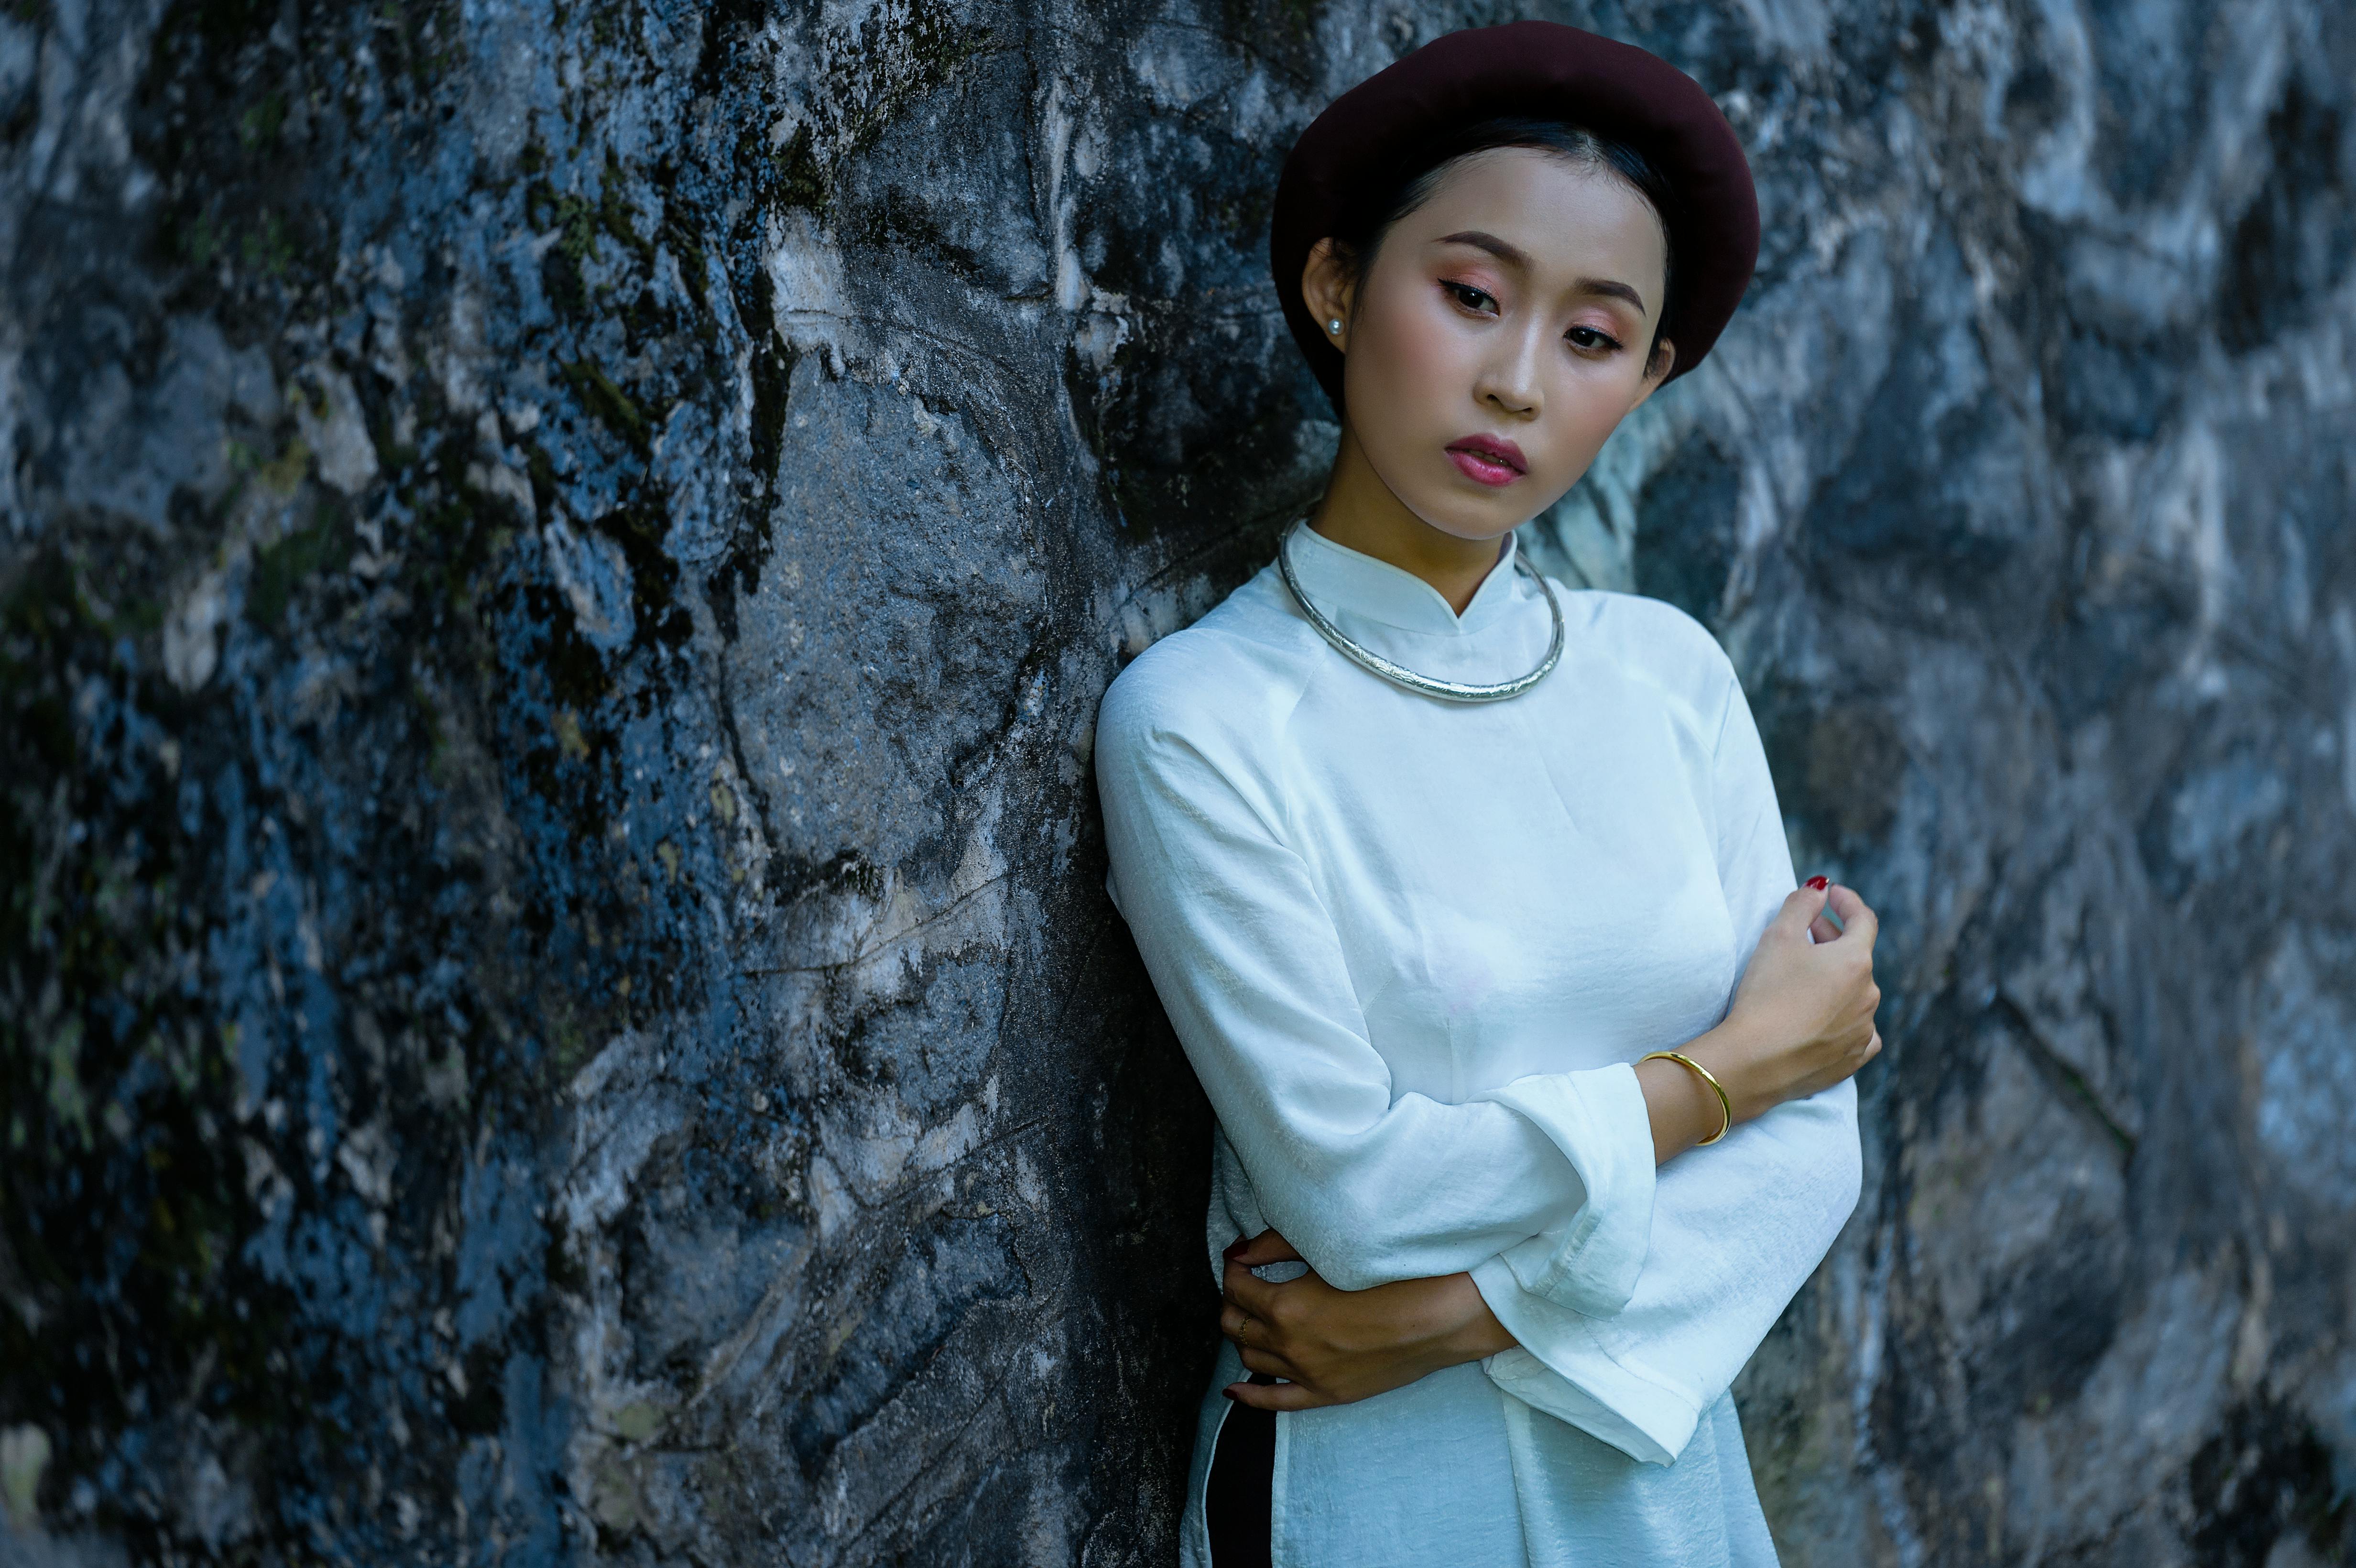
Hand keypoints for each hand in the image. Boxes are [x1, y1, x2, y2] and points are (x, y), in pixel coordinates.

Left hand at [1216, 1229, 1517, 1410]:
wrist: (1443, 1317)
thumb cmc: (1394, 1275)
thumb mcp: (1331, 1251)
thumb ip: (1279, 1246)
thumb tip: (1242, 1251)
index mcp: (1286, 1307)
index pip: (1238, 1287)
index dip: (1235, 1269)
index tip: (1242, 1258)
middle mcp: (1290, 1346)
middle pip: (1236, 1326)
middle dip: (1233, 1302)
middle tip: (1245, 1284)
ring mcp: (1309, 1376)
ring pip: (1251, 1360)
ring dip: (1244, 1336)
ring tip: (1252, 1318)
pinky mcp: (1329, 1395)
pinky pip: (1276, 1402)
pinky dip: (1251, 1396)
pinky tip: (1235, 1390)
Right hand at [1688, 879, 1881, 1123]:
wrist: (1756, 1061)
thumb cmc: (1766, 995)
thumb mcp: (1777, 937)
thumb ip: (1801, 905)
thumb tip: (1819, 888)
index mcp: (1856, 961)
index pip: (1863, 920)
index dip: (1847, 902)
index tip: (1831, 894)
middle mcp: (1869, 995)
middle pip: (1857, 956)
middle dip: (1833, 939)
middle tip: (1805, 932)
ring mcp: (1863, 1030)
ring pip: (1856, 993)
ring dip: (1836, 979)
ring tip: (1805, 977)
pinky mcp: (1852, 1059)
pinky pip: (1858, 1031)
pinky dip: (1844, 1017)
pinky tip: (1824, 1018)